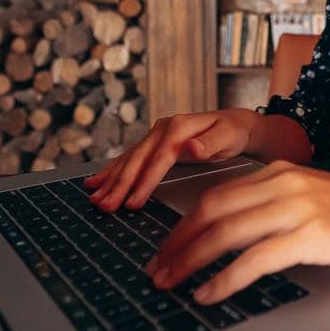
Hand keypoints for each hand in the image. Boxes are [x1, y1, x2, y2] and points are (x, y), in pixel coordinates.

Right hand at [84, 108, 260, 210]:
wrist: (234, 123)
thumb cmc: (232, 132)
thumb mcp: (228, 136)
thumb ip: (210, 143)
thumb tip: (192, 148)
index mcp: (178, 128)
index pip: (158, 159)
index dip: (144, 182)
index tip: (133, 202)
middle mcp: (162, 129)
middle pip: (137, 160)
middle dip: (119, 185)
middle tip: (105, 206)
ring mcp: (154, 135)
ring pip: (128, 160)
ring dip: (110, 180)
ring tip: (95, 199)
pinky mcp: (152, 143)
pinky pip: (128, 158)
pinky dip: (111, 171)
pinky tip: (96, 182)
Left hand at [142, 161, 329, 304]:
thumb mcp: (316, 204)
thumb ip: (278, 212)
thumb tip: (236, 240)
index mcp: (281, 174)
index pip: (215, 196)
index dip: (182, 226)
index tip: (164, 251)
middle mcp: (285, 184)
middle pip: (211, 211)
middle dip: (176, 244)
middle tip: (156, 272)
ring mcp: (299, 207)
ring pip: (226, 231)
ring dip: (190, 261)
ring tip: (171, 285)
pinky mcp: (315, 235)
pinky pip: (257, 258)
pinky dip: (226, 278)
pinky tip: (210, 294)